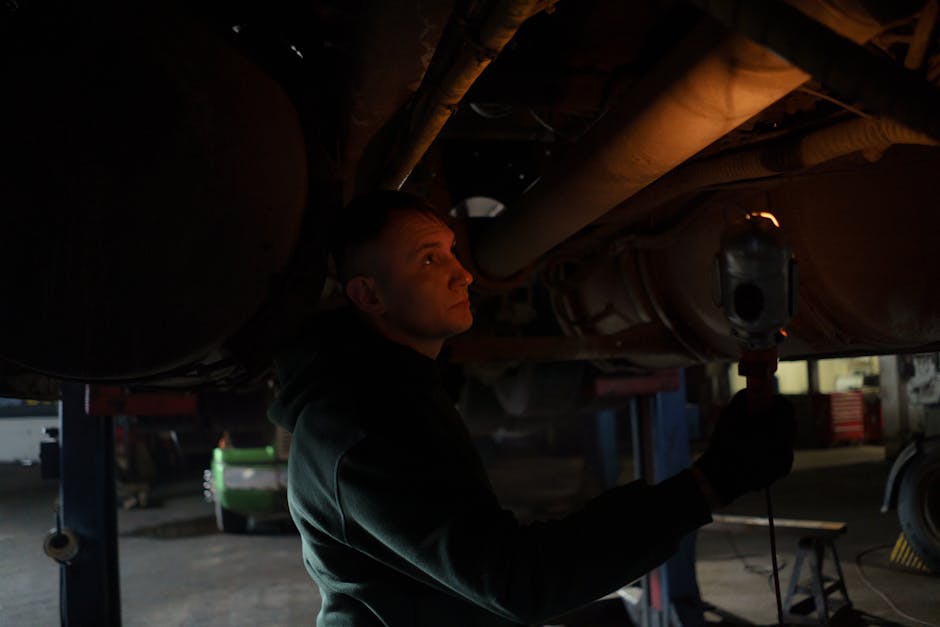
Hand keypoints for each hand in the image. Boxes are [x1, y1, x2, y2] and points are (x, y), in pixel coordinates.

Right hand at [694, 390, 795, 506]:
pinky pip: (782, 451)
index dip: (777, 401)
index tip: (766, 400)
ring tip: (754, 434)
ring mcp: (786, 461)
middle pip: (788, 423)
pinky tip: (755, 450)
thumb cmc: (723, 446)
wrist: (720, 480)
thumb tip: (753, 391)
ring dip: (774, 431)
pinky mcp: (783, 470)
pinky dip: (773, 446)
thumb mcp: (728, 417)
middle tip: (759, 415)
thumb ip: (743, 399)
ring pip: (786, 437)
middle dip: (776, 416)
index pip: (787, 408)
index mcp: (774, 433)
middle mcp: (785, 448)